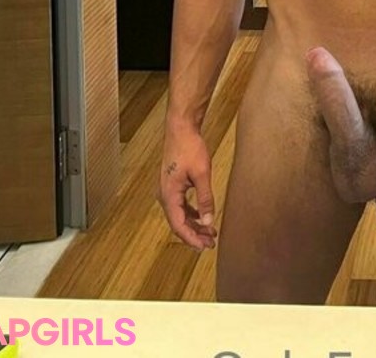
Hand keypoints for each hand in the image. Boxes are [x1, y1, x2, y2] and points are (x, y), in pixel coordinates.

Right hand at [158, 123, 216, 251]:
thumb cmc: (189, 147)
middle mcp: (165, 195)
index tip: (204, 247)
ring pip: (180, 215)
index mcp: (169, 195)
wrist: (181, 128)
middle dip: (194, 235)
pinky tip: (202, 217)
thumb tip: (208, 221)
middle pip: (178, 223)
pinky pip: (181, 205)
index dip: (191, 239)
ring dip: (194, 225)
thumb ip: (205, 199)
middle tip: (210, 244)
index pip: (178, 225)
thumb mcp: (202, 173)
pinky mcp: (173, 184)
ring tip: (209, 233)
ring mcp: (167, 190)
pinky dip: (191, 213)